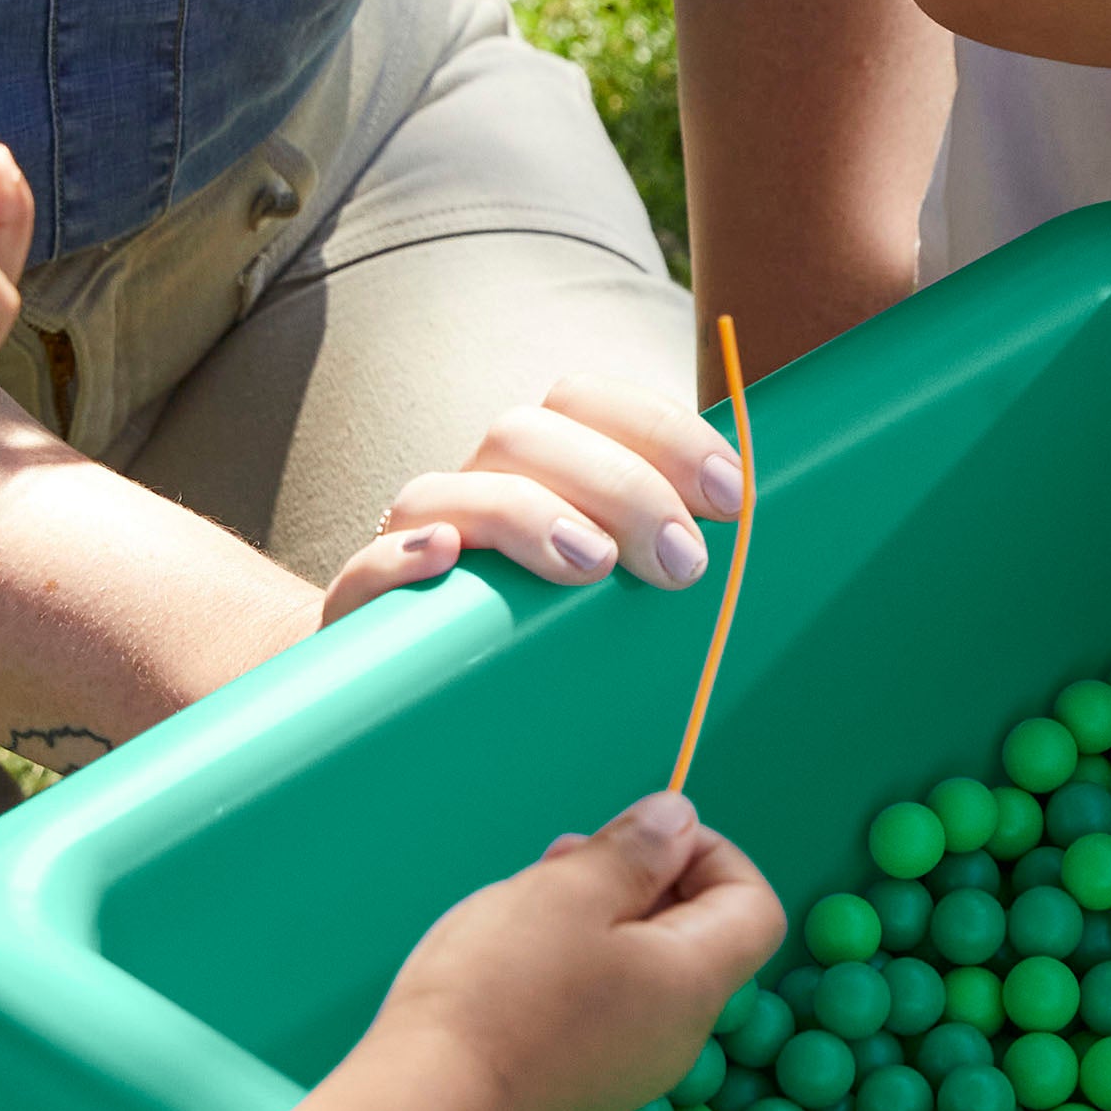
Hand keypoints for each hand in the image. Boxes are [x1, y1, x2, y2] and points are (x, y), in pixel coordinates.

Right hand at [318, 373, 749, 625]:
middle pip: (526, 435)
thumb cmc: (545, 641)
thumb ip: (666, 547)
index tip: (730, 496)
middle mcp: (472, 487)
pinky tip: (443, 557)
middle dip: (618, 485)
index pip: (590, 402)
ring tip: (593, 566)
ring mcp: (409, 542)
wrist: (418, 708)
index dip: (665, 432)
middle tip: (682, 562)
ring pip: (447, 489)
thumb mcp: (617, 591)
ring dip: (527, 515)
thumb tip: (751, 523)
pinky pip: (363, 567)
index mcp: (539, 468)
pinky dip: (398, 557)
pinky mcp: (359, 609)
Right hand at [369, 794, 785, 1110]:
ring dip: (599, 919)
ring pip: (641, 970)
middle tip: (566, 857)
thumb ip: (636, 850)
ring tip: (528, 898)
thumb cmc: (500, 992)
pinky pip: (603, 1011)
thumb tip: (680, 820)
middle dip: (641, 879)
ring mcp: (629, 1072)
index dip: (711, 853)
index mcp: (694, 983)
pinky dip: (574, 969)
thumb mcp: (571, 891)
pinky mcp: (580, 1092)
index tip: (641, 837)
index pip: (754, 905)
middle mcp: (679, 1037)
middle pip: (694, 935)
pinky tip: (511, 960)